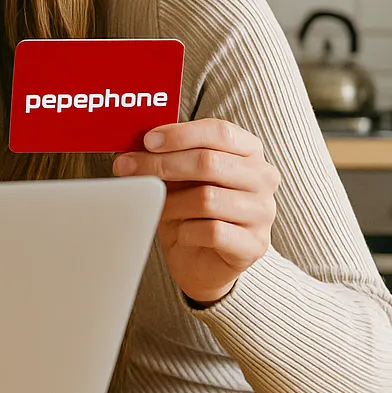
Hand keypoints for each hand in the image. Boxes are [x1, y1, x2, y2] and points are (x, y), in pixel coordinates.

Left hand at [112, 119, 279, 304]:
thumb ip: (164, 157)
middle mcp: (263, 178)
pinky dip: (187, 232)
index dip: (181, 135)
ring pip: (207, 199)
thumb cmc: (191, 211)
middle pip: (209, 163)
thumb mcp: (177, 177)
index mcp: (249, 151)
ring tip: (157, 209)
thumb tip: (132, 147)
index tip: (148, 141)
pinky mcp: (255, 244)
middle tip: (129, 168)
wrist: (203, 261)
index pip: (220, 132)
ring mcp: (263, 212)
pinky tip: (181, 233)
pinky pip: (213, 232)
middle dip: (162, 165)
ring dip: (171, 204)